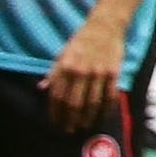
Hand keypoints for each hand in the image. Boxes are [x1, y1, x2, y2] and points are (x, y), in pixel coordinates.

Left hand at [42, 15, 124, 132]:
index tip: (56, 123)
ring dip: (87, 117)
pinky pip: (110, 95)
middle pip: (74, 103)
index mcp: (65, 67)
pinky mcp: (113, 72)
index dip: (56, 113)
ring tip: (84, 126)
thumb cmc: (81, 41)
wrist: (105, 26)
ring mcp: (98, 73)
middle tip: (69, 130)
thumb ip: (53, 73)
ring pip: (92, 102)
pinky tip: (102, 115)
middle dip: (70, 120)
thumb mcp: (62, 55)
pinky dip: (106, 108)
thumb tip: (41, 88)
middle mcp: (81, 71)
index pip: (57, 96)